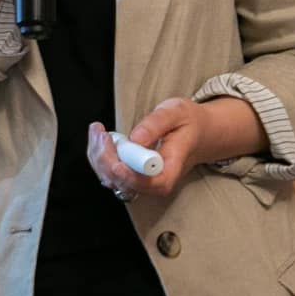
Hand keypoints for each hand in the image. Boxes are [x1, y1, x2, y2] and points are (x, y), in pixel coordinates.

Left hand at [87, 98, 218, 201]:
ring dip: (98, 155)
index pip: (149, 183)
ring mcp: (140, 181)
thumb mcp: (176, 112)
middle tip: (100, 133)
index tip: (116, 163)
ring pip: (110, 178)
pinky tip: (100, 137)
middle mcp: (154, 182)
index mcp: (171, 169)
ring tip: (98, 130)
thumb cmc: (188, 124)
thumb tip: (136, 138)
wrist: (196, 133)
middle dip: (105, 158)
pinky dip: (99, 155)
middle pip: (123, 182)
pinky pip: (108, 172)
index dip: (130, 176)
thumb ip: (156, 124)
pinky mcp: (130, 176)